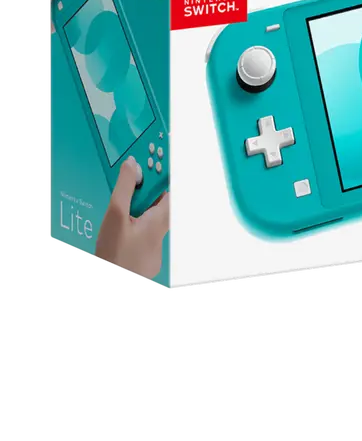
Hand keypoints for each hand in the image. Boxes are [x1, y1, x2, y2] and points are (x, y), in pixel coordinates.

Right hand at [95, 157, 169, 279]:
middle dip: (149, 185)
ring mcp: (155, 240)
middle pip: (161, 199)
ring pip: (152, 212)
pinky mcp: (146, 248)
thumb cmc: (115, 255)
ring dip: (141, 200)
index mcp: (162, 219)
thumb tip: (132, 164)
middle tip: (137, 171)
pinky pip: (145, 224)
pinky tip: (123, 211)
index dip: (167, 172)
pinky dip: (136, 213)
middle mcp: (163, 230)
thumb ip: (124, 187)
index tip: (163, 155)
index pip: (172, 189)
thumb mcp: (115, 215)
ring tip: (128, 188)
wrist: (110, 285)